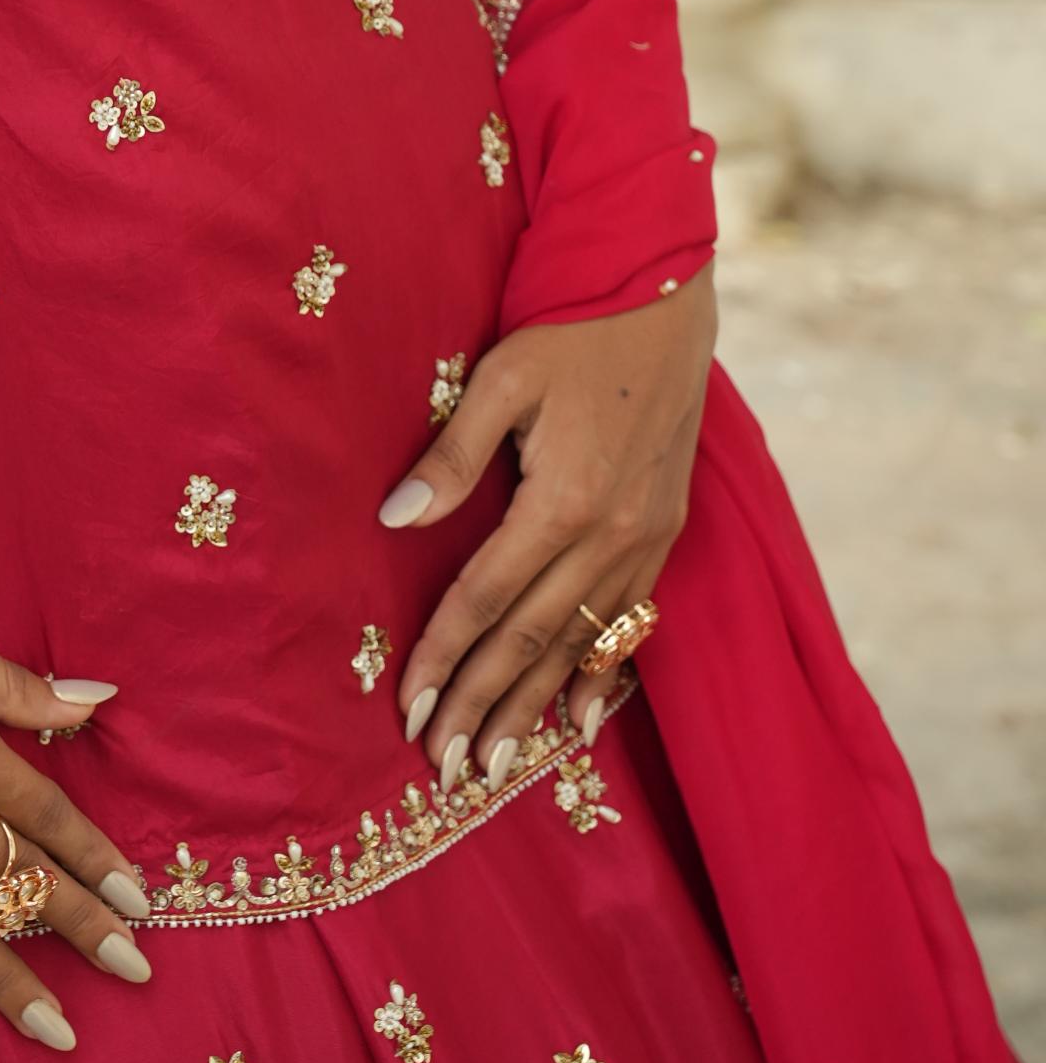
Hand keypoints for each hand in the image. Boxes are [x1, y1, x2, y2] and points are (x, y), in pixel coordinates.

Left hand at [378, 266, 716, 787]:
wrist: (666, 297)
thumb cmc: (572, 329)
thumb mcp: (502, 377)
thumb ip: (452, 455)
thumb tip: (394, 518)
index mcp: (564, 499)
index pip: (487, 597)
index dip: (445, 656)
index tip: (409, 708)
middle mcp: (612, 533)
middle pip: (532, 638)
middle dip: (484, 704)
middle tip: (445, 765)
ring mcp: (648, 537)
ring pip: (582, 641)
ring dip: (536, 704)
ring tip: (498, 762)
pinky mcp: (667, 531)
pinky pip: (630, 620)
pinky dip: (604, 674)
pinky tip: (583, 720)